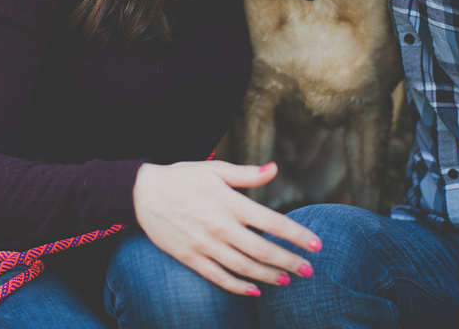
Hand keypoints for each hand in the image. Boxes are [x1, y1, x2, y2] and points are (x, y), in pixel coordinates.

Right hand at [132, 160, 321, 295]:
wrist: (142, 193)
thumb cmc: (183, 177)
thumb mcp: (215, 169)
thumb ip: (247, 174)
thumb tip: (274, 168)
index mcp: (230, 203)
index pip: (272, 223)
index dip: (297, 236)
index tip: (316, 245)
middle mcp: (220, 226)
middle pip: (263, 251)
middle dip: (290, 262)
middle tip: (309, 271)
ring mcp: (205, 245)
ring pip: (244, 268)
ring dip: (269, 276)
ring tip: (288, 280)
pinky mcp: (190, 257)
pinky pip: (219, 277)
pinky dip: (239, 287)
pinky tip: (255, 290)